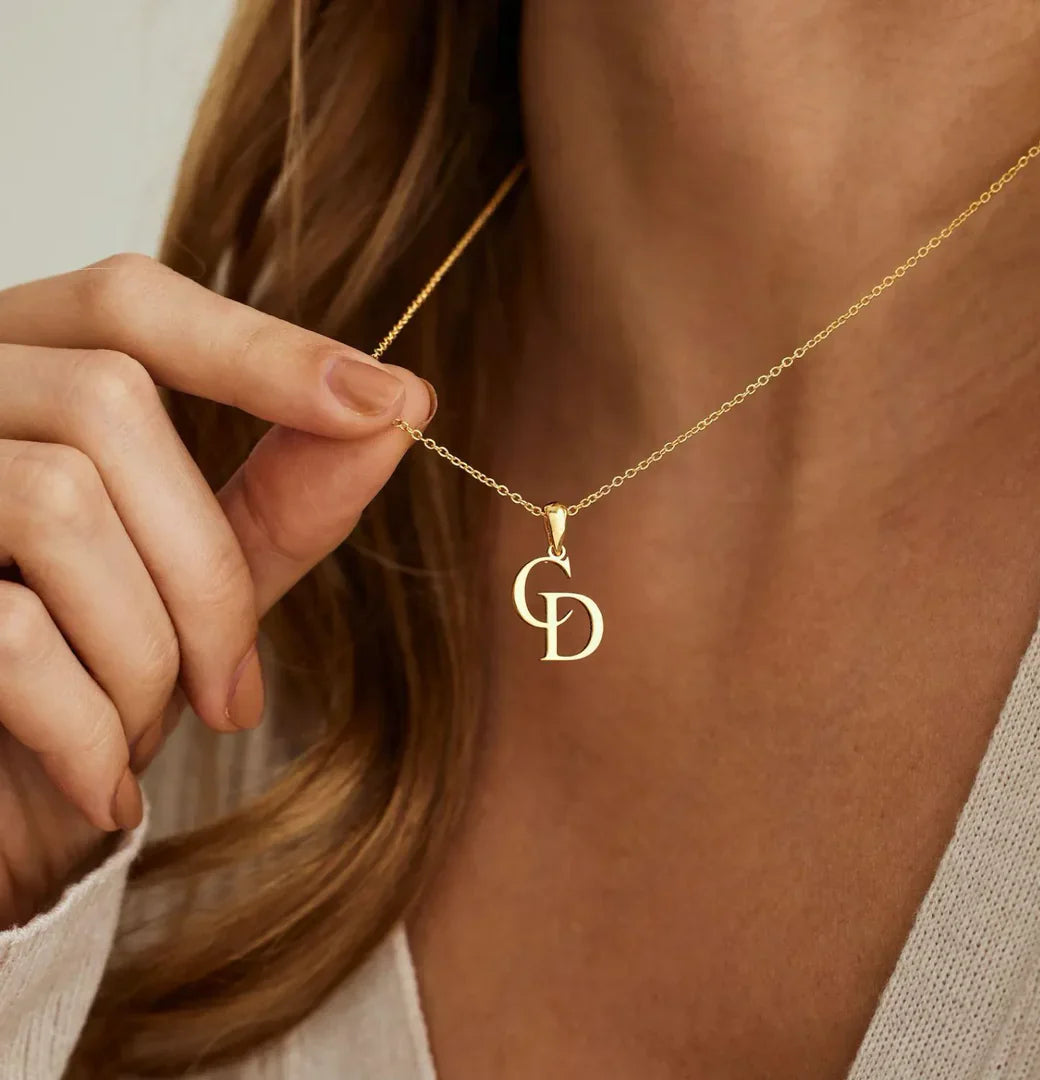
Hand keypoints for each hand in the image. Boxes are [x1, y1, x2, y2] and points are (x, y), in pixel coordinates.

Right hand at [0, 253, 433, 924]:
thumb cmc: (70, 690)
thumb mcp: (186, 585)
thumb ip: (279, 497)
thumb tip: (399, 406)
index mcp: (14, 380)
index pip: (130, 303)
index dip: (260, 346)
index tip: (391, 400)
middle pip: (107, 403)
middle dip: (207, 571)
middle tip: (233, 694)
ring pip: (60, 506)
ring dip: (146, 656)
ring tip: (138, 737)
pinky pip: (10, 632)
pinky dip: (86, 729)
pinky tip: (99, 782)